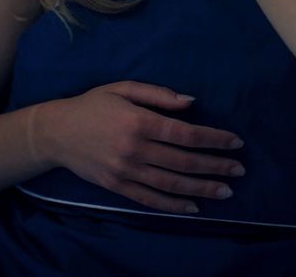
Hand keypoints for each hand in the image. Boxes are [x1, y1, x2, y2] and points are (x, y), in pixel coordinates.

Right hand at [39, 81, 244, 213]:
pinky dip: (173, 205)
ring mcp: (125, 171)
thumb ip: (158, 94)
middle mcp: (135, 149)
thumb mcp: (123, 88)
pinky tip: (193, 207)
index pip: (186, 134)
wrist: (56, 133)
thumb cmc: (93, 105)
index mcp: (139, 122)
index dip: (214, 139)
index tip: (236, 143)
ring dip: (201, 188)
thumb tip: (192, 103)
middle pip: (184, 161)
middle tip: (239, 170)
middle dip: (215, 166)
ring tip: (226, 191)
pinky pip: (150, 199)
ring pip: (171, 183)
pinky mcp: (116, 187)